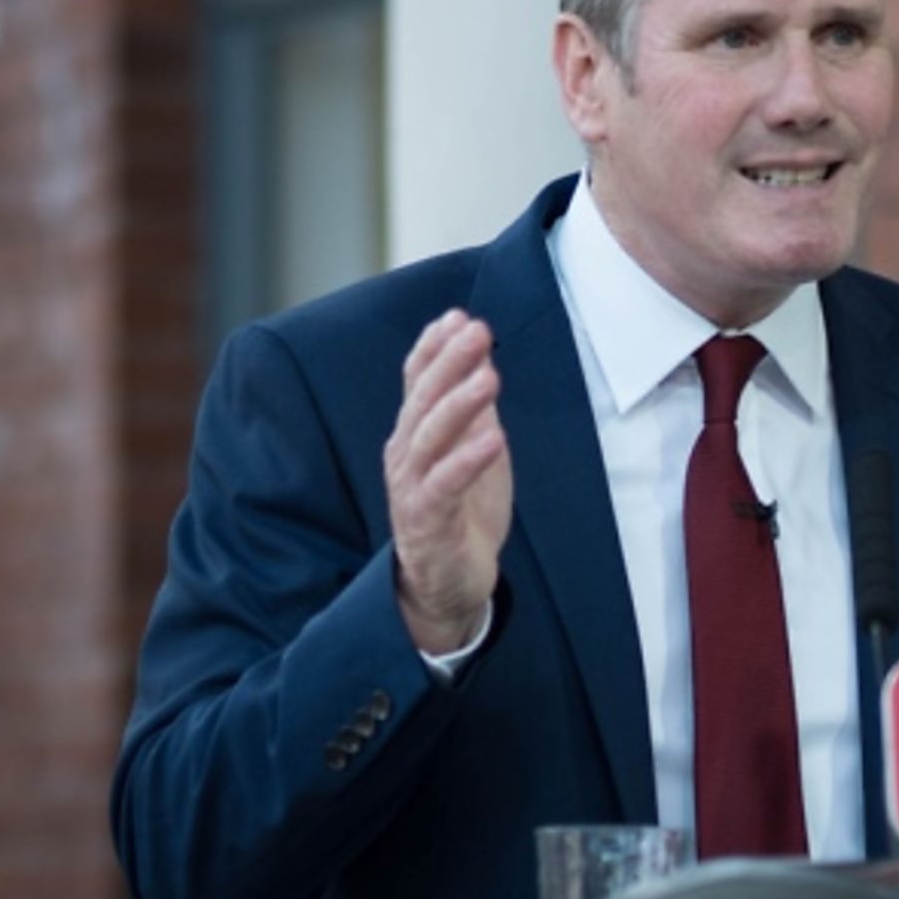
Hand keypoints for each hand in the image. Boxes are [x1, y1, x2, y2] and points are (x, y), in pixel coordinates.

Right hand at [385, 309, 511, 653]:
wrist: (447, 583)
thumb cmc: (460, 510)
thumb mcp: (469, 448)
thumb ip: (470, 405)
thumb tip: (479, 352)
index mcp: (414, 433)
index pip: (417, 381)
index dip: (434, 348)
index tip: (458, 315)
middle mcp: (405, 455)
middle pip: (423, 401)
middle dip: (449, 363)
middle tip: (477, 330)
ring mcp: (412, 489)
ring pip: (429, 438)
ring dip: (459, 404)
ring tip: (488, 376)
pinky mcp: (427, 523)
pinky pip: (445, 487)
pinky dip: (468, 461)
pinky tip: (493, 438)